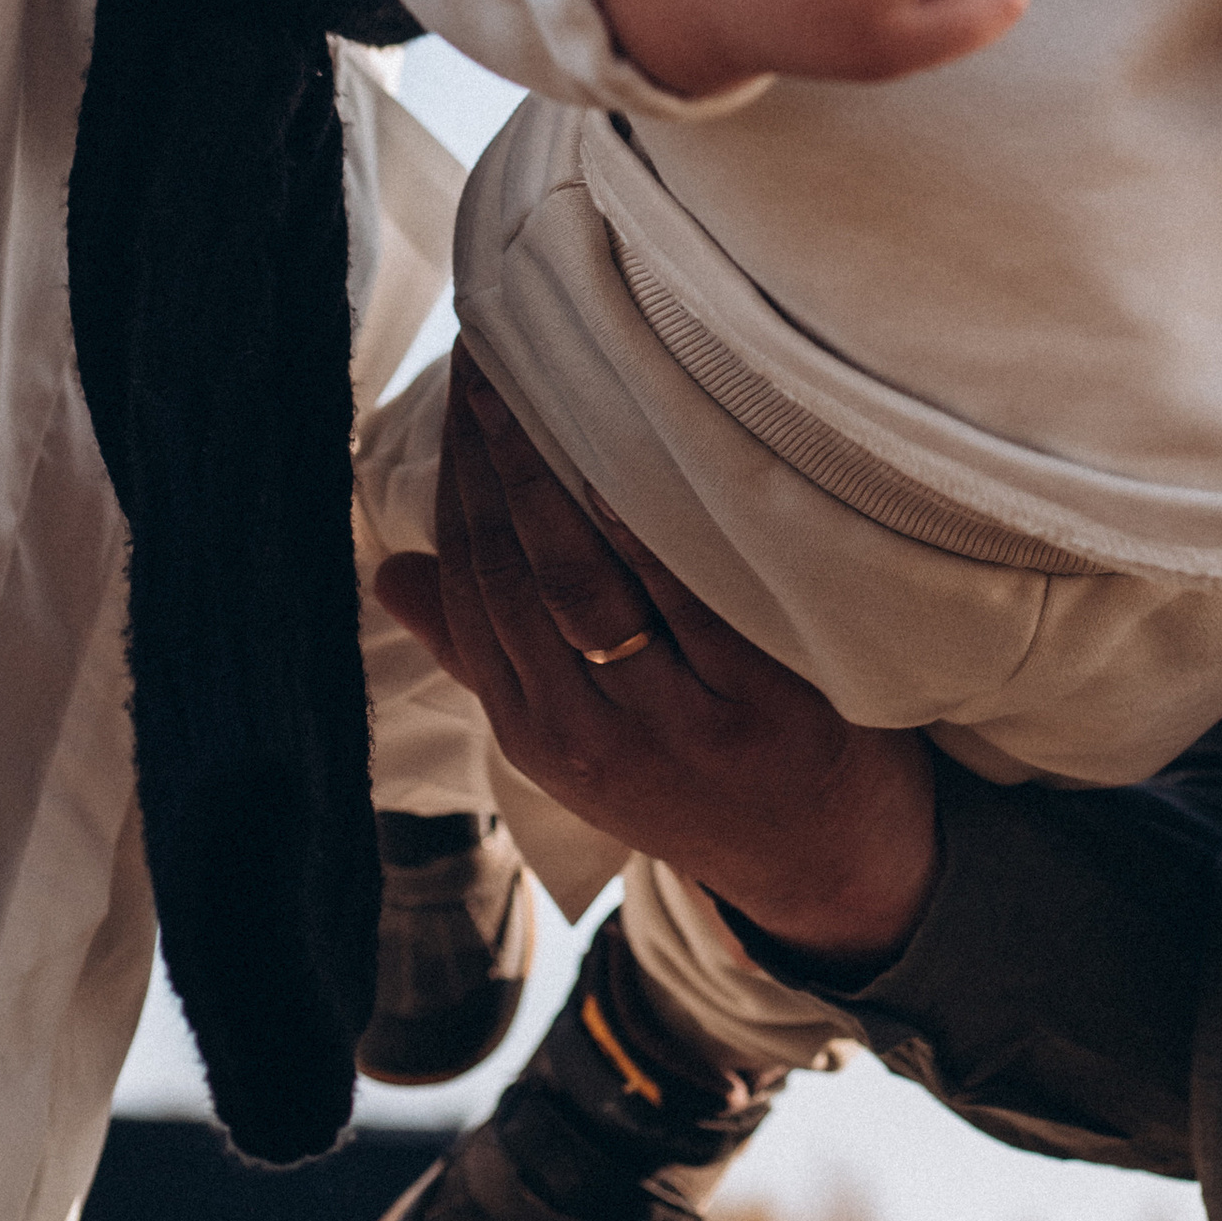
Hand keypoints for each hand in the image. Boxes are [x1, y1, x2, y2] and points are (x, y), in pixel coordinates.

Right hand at [375, 353, 939, 969]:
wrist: (832, 871)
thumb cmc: (699, 774)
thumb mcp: (577, 736)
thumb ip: (488, 653)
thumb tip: (389, 570)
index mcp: (537, 733)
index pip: (471, 585)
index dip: (458, 480)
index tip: (461, 388)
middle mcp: (589, 735)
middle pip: (515, 571)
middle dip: (494, 453)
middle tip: (492, 349)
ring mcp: (674, 725)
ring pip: (580, 579)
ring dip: (554, 469)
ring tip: (546, 368)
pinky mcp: (760, 710)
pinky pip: (690, 596)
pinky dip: (655, 520)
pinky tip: (641, 446)